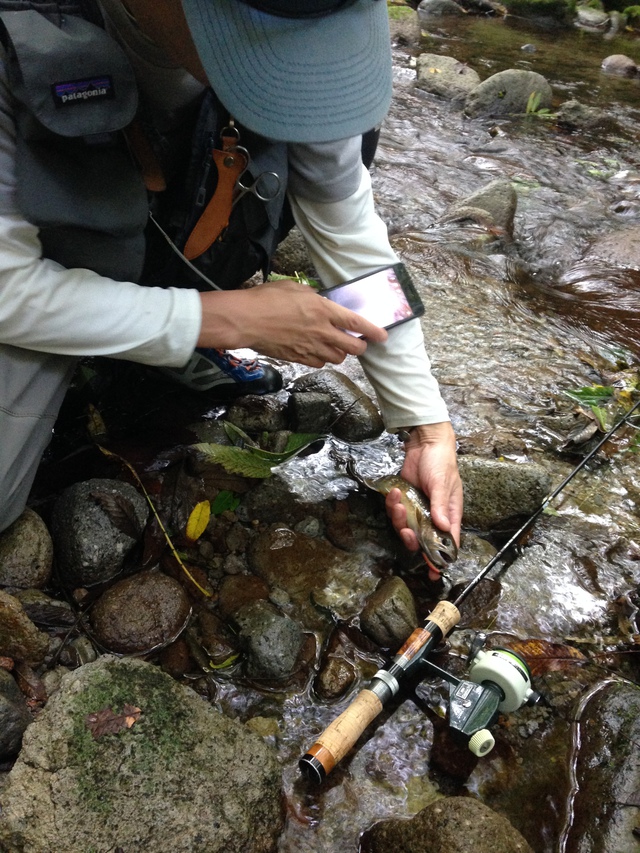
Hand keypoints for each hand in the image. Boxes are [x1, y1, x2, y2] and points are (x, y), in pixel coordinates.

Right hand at [198, 280, 387, 366]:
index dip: (373, 331)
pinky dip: (322, 359)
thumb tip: (320, 300)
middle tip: (358, 343)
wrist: (246, 320)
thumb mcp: (294, 288)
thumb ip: (312, 296)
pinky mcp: (298, 358)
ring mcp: (311, 348)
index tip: (383, 336)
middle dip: (359, 347)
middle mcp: (322, 331)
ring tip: (335, 346)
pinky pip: (319, 364)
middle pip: (352, 347)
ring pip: (338, 358)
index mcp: (323, 310)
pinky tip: (316, 352)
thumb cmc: (266, 300)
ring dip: (340, 353)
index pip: (356, 323)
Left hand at [385, 421, 462, 579]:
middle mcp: (433, 516)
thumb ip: (441, 506)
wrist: (425, 443)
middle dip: (412, 540)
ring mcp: (418, 509)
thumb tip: (443, 528)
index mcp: (449, 515)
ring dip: (399, 519)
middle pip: (422, 539)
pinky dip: (393, 505)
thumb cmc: (441, 463)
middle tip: (407, 532)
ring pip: (406, 527)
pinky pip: (396, 512)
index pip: (447, 542)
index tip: (433, 572)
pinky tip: (394, 493)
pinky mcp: (405, 501)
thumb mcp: (443, 484)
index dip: (440, 559)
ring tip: (398, 502)